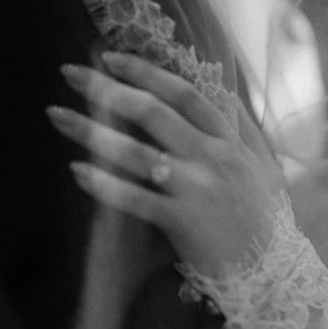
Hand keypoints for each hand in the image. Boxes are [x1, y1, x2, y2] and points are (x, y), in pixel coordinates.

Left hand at [47, 52, 285, 275]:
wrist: (271, 272)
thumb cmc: (262, 219)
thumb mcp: (262, 167)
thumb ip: (242, 129)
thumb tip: (225, 94)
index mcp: (228, 140)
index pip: (184, 94)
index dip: (146, 72)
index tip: (111, 57)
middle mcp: (212, 158)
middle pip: (153, 113)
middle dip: (107, 88)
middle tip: (69, 73)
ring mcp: (196, 189)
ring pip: (136, 153)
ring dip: (92, 131)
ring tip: (57, 116)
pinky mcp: (181, 221)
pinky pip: (134, 199)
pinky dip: (104, 184)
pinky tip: (77, 170)